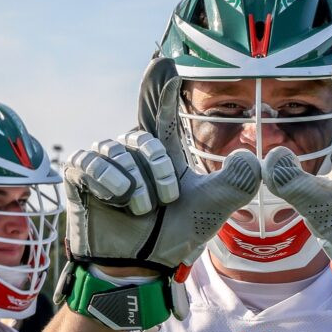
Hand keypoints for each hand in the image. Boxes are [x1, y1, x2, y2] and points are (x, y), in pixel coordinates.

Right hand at [62, 57, 260, 277]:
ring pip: (116, 152)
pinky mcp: (79, 177)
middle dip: (157, 170)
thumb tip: (253, 158)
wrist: (138, 269)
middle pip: (142, 139)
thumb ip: (236, 185)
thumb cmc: (173, 238)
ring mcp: (104, 164)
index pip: (162, 113)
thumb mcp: (210, 211)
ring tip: (141, 210)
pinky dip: (107, 181)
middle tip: (163, 201)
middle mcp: (132, 154)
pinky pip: (89, 162)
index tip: (166, 62)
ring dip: (134, 185)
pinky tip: (116, 200)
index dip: (162, 89)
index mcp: (163, 155)